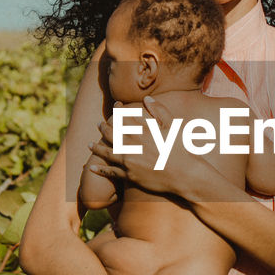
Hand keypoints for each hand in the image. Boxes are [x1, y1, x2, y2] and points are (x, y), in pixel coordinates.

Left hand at [90, 96, 209, 198]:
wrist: (185, 174)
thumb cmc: (181, 149)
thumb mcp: (172, 126)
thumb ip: (159, 111)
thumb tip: (146, 98)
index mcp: (142, 131)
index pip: (124, 117)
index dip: (116, 111)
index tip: (114, 107)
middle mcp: (133, 144)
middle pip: (111, 134)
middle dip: (103, 128)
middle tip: (99, 124)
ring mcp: (130, 161)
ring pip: (107, 152)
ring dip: (96, 148)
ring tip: (89, 144)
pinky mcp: (130, 176)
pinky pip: (111, 172)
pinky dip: (100, 169)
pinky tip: (91, 167)